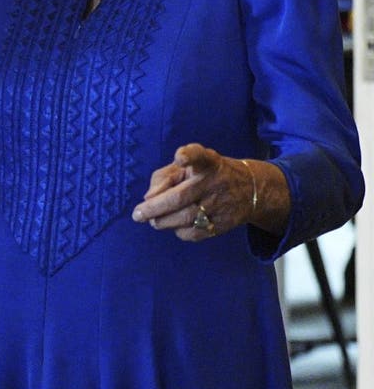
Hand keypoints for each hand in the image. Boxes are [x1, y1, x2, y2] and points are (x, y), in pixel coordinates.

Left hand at [132, 143, 280, 239]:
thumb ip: (163, 177)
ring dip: (163, 222)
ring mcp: (222, 203)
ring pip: (185, 218)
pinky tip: (176, 225)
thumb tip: (148, 198)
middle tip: (137, 215)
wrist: (250, 189)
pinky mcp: (225, 223)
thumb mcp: (187, 167)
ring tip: (153, 220)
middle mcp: (215, 181)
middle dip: (154, 208)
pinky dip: (179, 231)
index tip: (180, 158)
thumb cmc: (205, 175)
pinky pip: (195, 233)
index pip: (199, 155)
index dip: (189, 155)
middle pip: (180, 198)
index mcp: (207, 162)